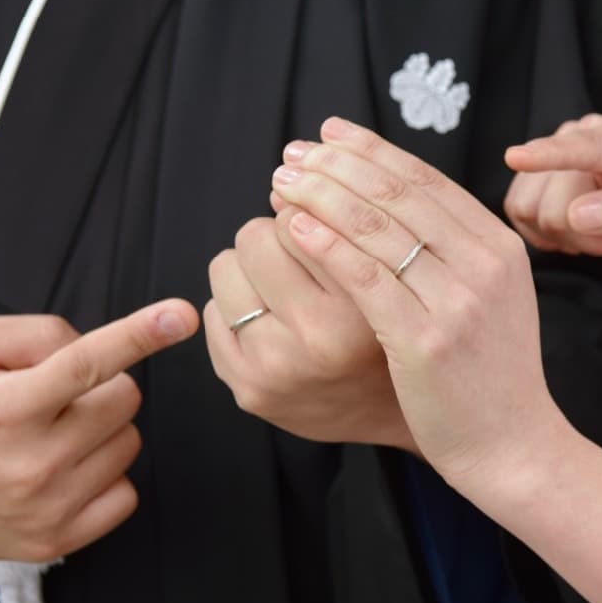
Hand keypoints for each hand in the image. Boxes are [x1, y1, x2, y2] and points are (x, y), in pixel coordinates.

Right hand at [0, 299, 197, 560]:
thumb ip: (40, 333)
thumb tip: (97, 345)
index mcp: (5, 406)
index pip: (87, 363)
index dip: (140, 334)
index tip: (180, 316)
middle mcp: (29, 461)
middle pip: (125, 399)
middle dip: (103, 387)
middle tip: (58, 397)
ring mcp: (46, 506)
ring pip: (130, 443)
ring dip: (104, 429)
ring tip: (54, 433)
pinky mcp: (56, 540)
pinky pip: (126, 494)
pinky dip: (106, 475)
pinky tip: (68, 468)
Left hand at [203, 210, 415, 452]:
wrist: (388, 412)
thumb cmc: (388, 329)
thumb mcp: (387, 275)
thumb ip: (342, 229)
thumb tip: (280, 190)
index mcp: (359, 304)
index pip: (296, 217)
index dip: (304, 215)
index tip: (316, 226)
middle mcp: (317, 339)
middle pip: (252, 237)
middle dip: (270, 239)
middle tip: (297, 262)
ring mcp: (275, 368)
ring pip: (224, 268)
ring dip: (247, 272)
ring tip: (283, 294)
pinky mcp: (246, 389)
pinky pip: (213, 313)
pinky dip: (236, 310)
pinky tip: (272, 326)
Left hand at [270, 118, 601, 602]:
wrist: (512, 443)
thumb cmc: (488, 371)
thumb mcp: (491, 295)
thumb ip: (455, 247)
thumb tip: (388, 194)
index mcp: (500, 246)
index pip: (427, 178)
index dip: (371, 150)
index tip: (329, 133)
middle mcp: (484, 264)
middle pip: (398, 194)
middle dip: (337, 165)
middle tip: (293, 153)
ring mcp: (457, 302)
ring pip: (376, 228)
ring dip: (321, 196)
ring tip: (282, 183)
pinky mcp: (425, 340)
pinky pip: (365, 278)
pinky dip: (326, 244)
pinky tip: (294, 226)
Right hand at [504, 113, 601, 258]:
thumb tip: (579, 214)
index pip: (584, 147)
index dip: (549, 155)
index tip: (515, 158)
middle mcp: (588, 132)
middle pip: (552, 198)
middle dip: (581, 232)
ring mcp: (559, 149)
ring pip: (530, 206)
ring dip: (564, 234)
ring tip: (599, 232)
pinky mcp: (539, 172)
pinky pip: (519, 210)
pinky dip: (544, 232)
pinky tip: (574, 231)